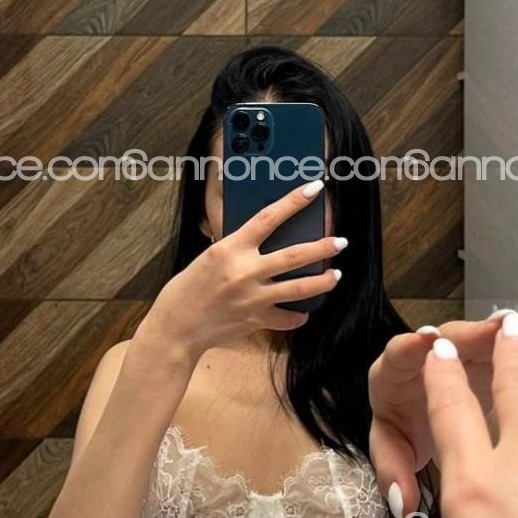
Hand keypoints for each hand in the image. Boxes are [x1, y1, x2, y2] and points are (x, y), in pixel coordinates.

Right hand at [143, 180, 343, 357]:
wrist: (176, 328)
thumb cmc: (187, 289)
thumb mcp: (208, 257)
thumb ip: (235, 247)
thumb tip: (259, 234)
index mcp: (230, 249)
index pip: (269, 217)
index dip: (294, 201)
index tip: (314, 189)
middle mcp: (245, 271)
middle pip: (295, 255)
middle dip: (323, 247)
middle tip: (341, 241)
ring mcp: (253, 298)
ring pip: (300, 288)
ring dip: (323, 281)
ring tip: (336, 275)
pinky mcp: (256, 320)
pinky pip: (288, 318)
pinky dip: (299, 316)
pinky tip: (304, 312)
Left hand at [369, 312, 517, 517]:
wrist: (424, 428)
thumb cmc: (409, 433)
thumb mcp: (396, 450)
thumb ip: (394, 472)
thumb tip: (400, 501)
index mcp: (398, 372)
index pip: (401, 354)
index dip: (414, 346)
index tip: (427, 343)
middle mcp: (432, 355)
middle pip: (452, 339)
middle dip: (476, 332)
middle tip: (498, 328)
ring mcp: (465, 354)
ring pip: (487, 341)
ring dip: (514, 339)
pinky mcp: (492, 358)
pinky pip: (517, 352)